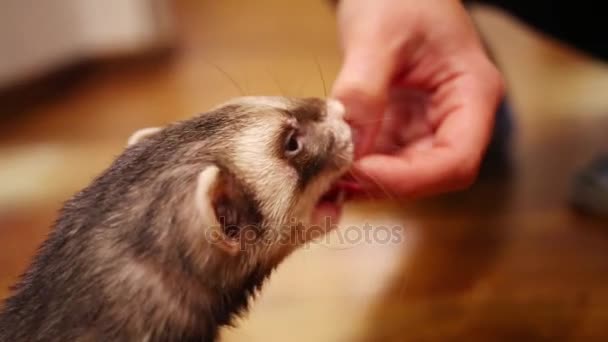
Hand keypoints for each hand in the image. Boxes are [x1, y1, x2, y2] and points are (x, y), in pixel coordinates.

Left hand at [331, 0, 503, 197]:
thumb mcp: (378, 35)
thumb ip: (363, 88)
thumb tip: (345, 143)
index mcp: (473, 93)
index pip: (457, 160)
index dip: (411, 178)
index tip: (361, 170)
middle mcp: (456, 117)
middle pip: (431, 174)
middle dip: (383, 182)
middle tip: (332, 178)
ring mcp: (428, 123)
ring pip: (403, 171)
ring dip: (366, 179)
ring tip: (325, 174)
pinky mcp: (402, 124)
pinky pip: (383, 155)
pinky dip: (357, 164)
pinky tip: (329, 161)